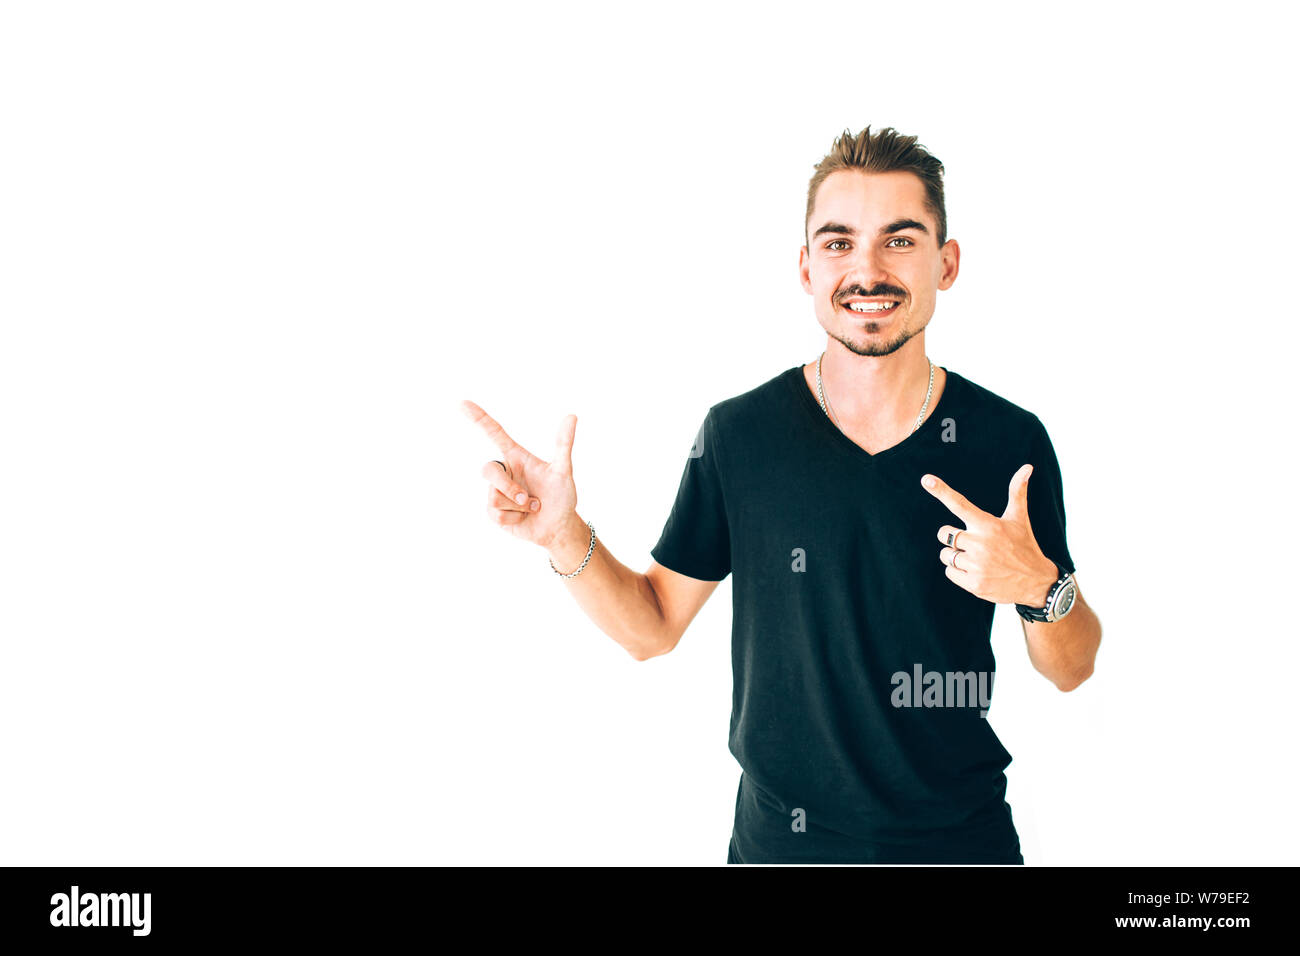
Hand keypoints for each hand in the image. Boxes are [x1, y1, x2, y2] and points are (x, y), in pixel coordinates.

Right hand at [460, 399, 579, 550]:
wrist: (558, 527)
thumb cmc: (562, 496)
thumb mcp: (563, 470)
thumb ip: (564, 444)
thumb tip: (572, 416)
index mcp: (516, 456)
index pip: (494, 433)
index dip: (479, 418)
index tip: (462, 403)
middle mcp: (505, 472)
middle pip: (489, 471)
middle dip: (509, 487)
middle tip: (529, 499)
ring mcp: (497, 492)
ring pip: (495, 496)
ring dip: (518, 507)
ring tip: (532, 507)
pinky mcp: (494, 512)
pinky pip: (496, 514)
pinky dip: (515, 519)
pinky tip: (524, 518)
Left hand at [920, 465, 1057, 605]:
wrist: (1037, 582)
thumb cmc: (1024, 545)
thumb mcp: (1019, 518)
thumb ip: (1017, 491)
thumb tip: (1028, 466)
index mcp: (988, 525)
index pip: (960, 504)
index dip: (941, 491)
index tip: (926, 479)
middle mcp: (980, 543)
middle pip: (944, 533)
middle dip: (953, 537)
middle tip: (972, 541)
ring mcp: (976, 565)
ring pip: (945, 554)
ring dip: (956, 555)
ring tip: (978, 558)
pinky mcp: (974, 584)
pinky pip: (949, 571)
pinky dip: (958, 571)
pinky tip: (977, 572)